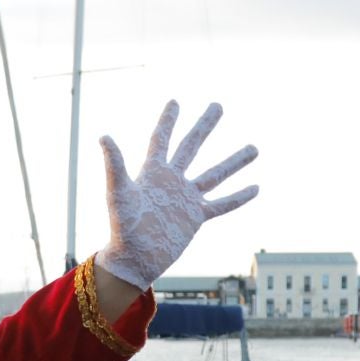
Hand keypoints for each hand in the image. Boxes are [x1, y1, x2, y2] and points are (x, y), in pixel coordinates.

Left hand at [96, 101, 258, 289]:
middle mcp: (172, 181)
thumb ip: (115, 164)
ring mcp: (186, 199)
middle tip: (218, 106)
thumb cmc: (122, 227)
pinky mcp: (196, 217)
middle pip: (192, 146)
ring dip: (234, 161)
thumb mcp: (118, 192)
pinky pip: (222, 205)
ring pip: (215, 174)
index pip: (162, 139)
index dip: (168, 120)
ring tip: (254, 148)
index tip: (175, 102)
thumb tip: (104, 136)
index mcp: (153, 172)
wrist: (134, 259)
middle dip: (204, 126)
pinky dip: (238, 197)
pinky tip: (255, 188)